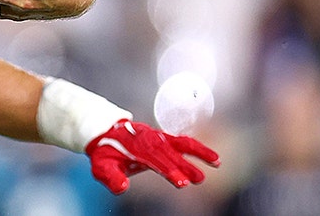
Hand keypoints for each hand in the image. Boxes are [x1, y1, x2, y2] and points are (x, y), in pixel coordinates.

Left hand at [85, 120, 219, 194]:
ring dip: (199, 152)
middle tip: (198, 179)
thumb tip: (123, 187)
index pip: (154, 160)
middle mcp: (149, 140)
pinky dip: (197, 148)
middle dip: (183, 165)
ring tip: (217, 163)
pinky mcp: (164, 138)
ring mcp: (158, 137)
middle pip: (169, 153)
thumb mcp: (102, 167)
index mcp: (134, 147)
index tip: (181, 182)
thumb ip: (111, 177)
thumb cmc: (105, 153)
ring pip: (180, 143)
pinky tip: (214, 159)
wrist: (104, 132)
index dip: (168, 170)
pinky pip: (182, 142)